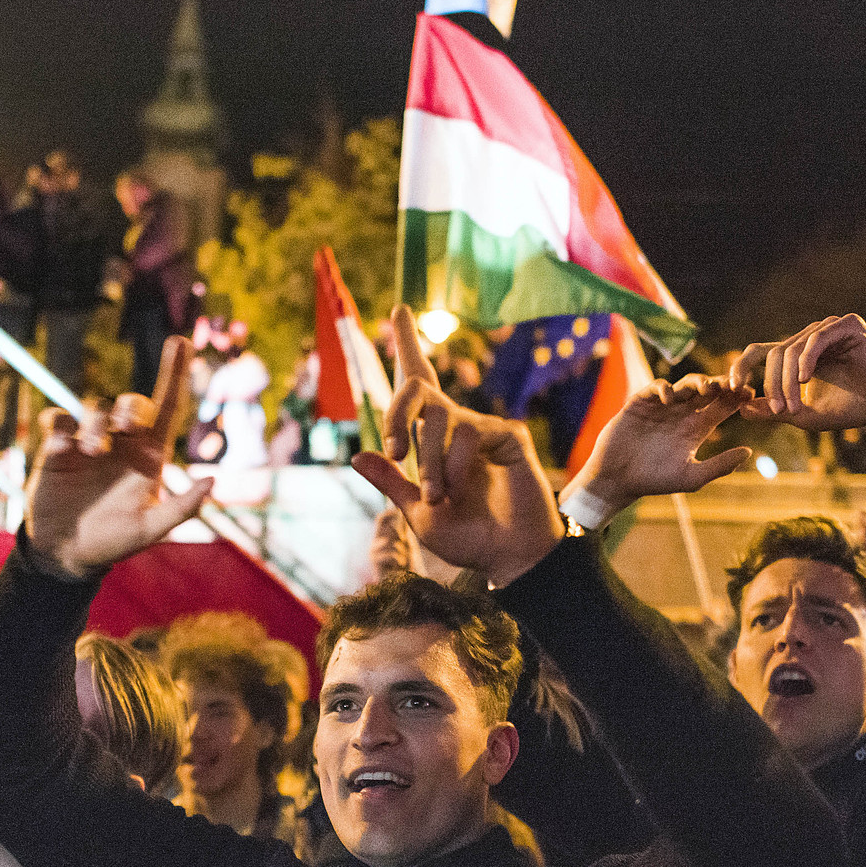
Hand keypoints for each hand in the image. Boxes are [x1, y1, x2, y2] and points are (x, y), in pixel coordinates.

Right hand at [25, 335, 211, 577]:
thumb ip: (182, 509)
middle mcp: (121, 443)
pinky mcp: (57, 449)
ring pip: (95, 408)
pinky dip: (62, 425)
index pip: (166, 407)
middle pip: (131, 403)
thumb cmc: (114, 542)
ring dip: (95, 424)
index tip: (181, 340)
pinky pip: (59, 419)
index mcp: (148, 456)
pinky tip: (65, 446)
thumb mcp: (150, 530)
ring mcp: (89, 443)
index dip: (174, 373)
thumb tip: (211, 482)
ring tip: (90, 452)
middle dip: (130, 407)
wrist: (67, 554)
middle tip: (125, 427)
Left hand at [352, 305, 561, 586]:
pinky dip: (456, 464)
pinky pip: (470, 433)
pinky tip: (462, 488)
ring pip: (442, 420)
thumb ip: (392, 483)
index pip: (416, 389)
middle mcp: (456, 427)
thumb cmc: (467, 538)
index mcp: (432, 442)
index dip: (408, 346)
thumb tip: (356, 455)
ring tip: (440, 496)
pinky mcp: (508, 435)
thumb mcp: (417, 514)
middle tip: (394, 448)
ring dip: (431, 461)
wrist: (509, 557)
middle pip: (419, 387)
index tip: (399, 309)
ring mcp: (484, 428)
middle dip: (398, 409)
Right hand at [558, 373, 752, 526]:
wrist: (618, 480)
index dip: (737, 398)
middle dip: (720, 384)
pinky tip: (669, 398)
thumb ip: (719, 465)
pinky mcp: (640, 404)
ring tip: (705, 388)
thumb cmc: (654, 481)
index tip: (750, 394)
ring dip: (696, 382)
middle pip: (707, 390)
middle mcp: (682, 413)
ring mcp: (661, 407)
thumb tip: (749, 452)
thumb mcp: (691, 477)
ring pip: (685, 385)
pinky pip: (655, 388)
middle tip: (731, 384)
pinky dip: (663, 389)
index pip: (722, 406)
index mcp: (697, 428)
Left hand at [727, 313, 865, 435]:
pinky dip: (806, 359)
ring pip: (791, 348)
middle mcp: (810, 338)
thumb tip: (742, 409)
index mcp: (797, 355)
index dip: (740, 367)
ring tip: (793, 407)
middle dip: (771, 385)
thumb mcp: (806, 415)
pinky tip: (805, 379)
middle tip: (779, 412)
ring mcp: (829, 329)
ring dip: (788, 381)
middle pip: (773, 353)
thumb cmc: (853, 408)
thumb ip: (775, 411)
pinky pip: (817, 338)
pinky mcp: (848, 326)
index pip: (759, 352)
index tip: (730, 389)